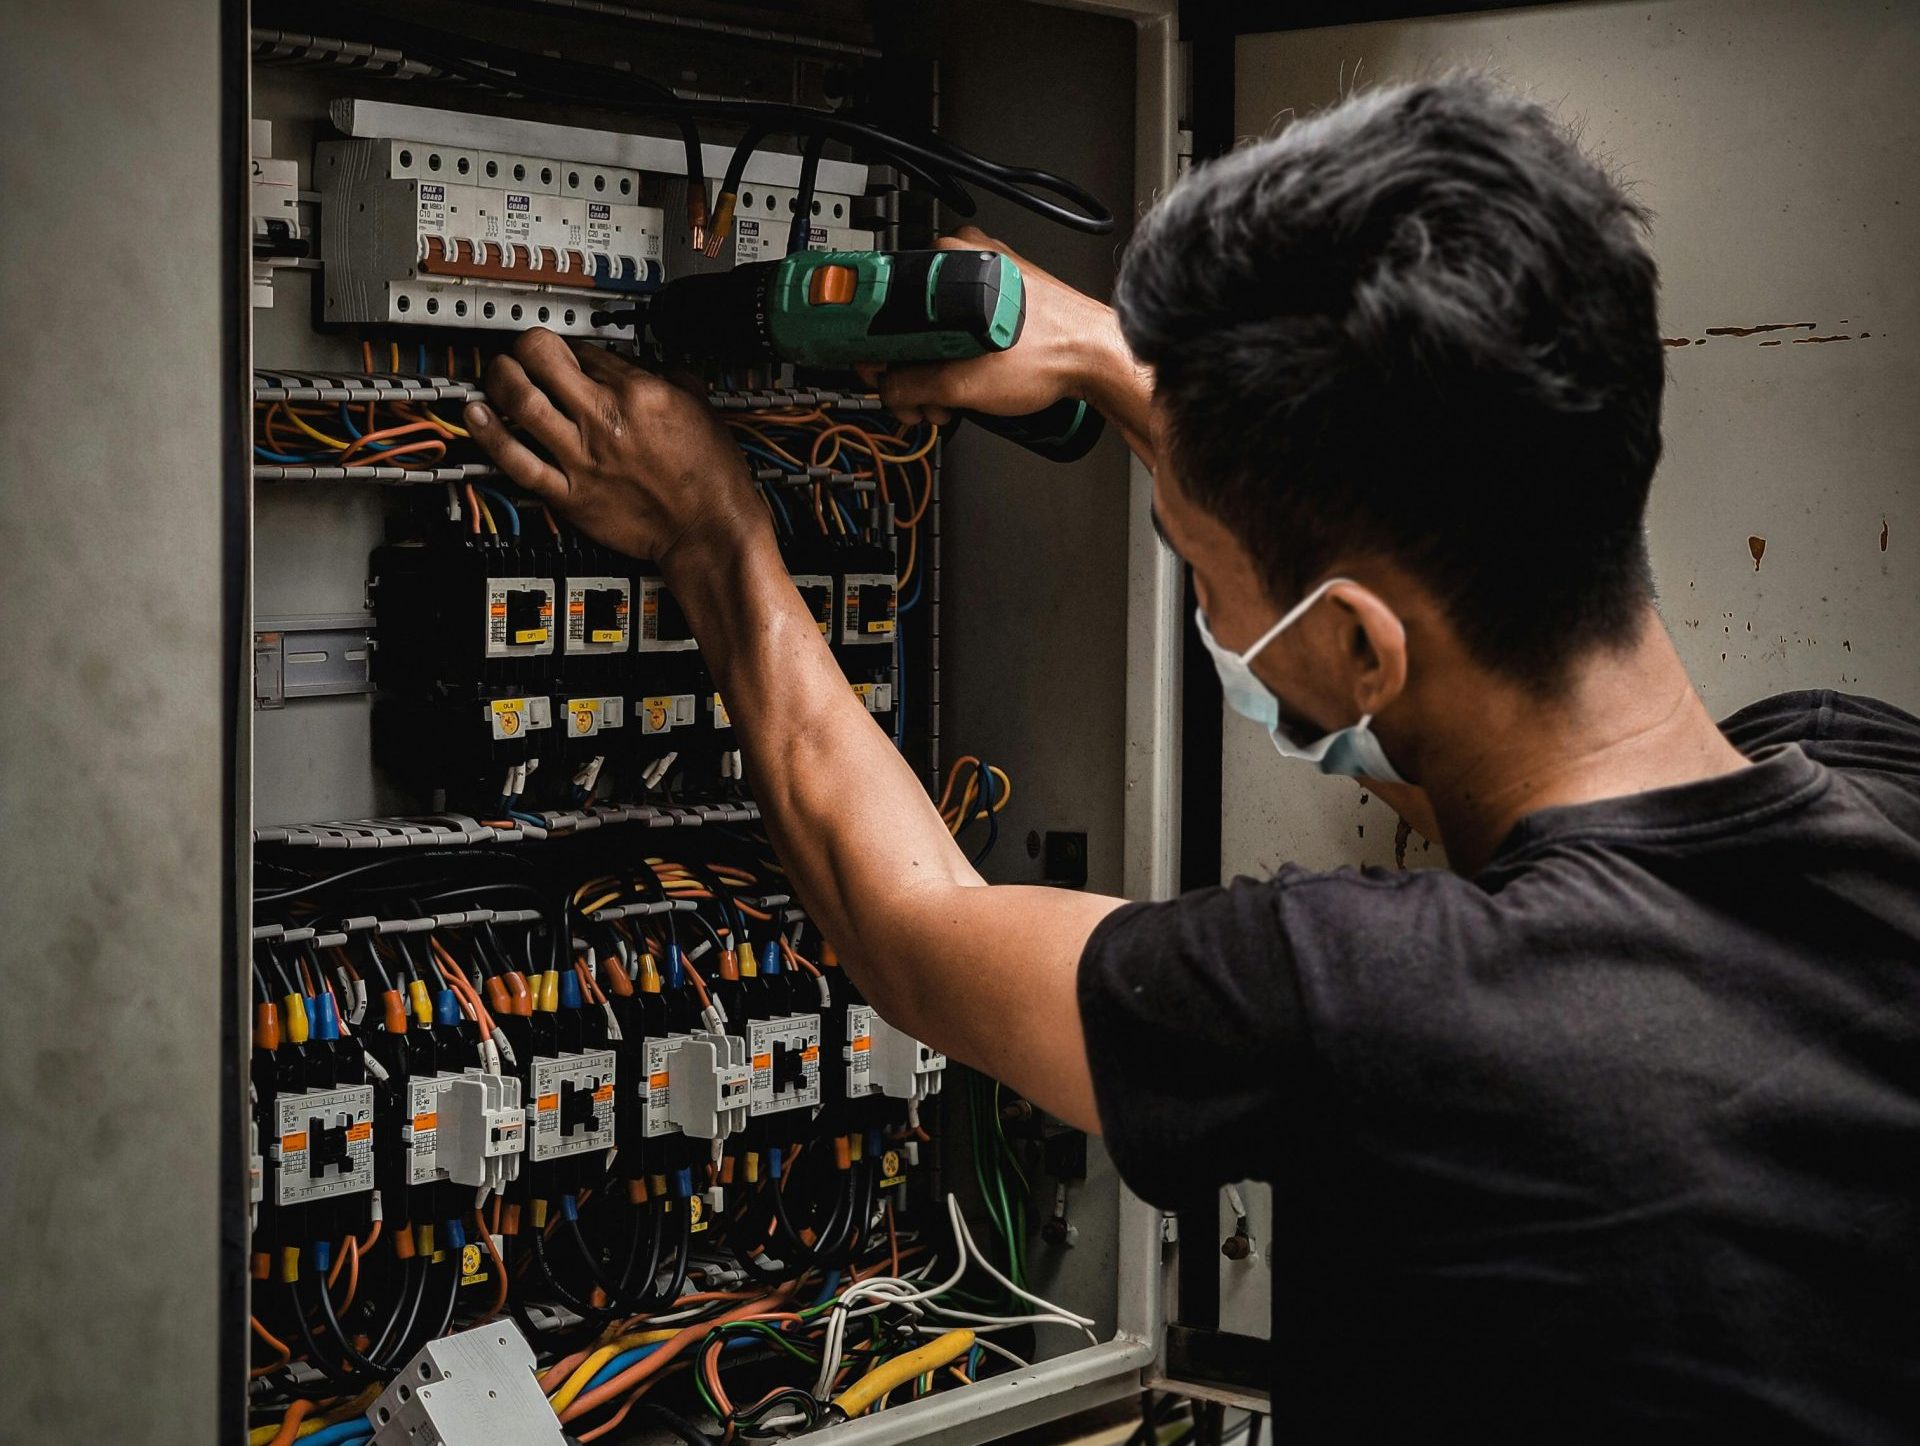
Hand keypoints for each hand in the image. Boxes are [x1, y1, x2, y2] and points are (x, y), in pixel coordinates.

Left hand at [464, 329, 766, 564]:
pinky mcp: (570, 494)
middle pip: (542, 359)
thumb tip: (653, 366)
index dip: (572, 347)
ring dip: (500, 379)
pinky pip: (518, 462)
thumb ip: (673, 379)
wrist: (710, 531)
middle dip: (525, 346)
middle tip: (522, 352)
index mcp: (639, 393)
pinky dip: (490, 436)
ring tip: (497, 374)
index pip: (586, 350)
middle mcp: (604, 419)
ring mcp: (583, 458)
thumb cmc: (711, 479)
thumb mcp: (701, 409)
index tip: (569, 355)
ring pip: (520, 402)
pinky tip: (476, 416)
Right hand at [862, 225, 1126, 425]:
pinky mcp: (1005, 292)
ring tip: (948, 402)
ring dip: (935, 371)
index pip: (884, 304)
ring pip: (938, 326)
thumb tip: (887, 390)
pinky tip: (967, 385)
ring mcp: (988, 272)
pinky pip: (964, 325)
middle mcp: (967, 256)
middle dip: (910, 372)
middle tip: (920, 403)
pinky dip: (959, 356)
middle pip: (911, 320)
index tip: (881, 378)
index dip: (877, 352)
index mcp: (947, 260)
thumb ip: (910, 387)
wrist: (1098, 358)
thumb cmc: (1051, 353)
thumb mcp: (963, 382)